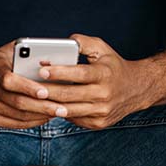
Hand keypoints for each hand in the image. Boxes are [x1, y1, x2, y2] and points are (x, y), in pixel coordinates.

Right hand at [0, 39, 72, 128]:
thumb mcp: (9, 50)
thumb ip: (28, 52)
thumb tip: (53, 59)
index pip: (9, 80)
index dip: (27, 87)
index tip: (45, 91)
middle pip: (17, 102)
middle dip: (42, 107)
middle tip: (62, 108)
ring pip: (18, 116)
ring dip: (41, 116)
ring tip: (59, 113)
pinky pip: (14, 123)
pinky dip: (32, 122)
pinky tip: (45, 118)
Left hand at [25, 33, 151, 129]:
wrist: (136, 89)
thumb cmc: (113, 65)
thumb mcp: (102, 49)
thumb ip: (83, 42)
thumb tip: (65, 41)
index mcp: (104, 74)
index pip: (79, 73)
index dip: (59, 72)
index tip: (41, 68)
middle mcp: (104, 95)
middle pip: (70, 95)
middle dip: (48, 90)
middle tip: (29, 85)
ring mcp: (102, 112)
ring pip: (70, 110)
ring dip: (50, 104)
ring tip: (34, 97)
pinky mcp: (99, 123)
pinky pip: (74, 119)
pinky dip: (61, 113)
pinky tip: (48, 105)